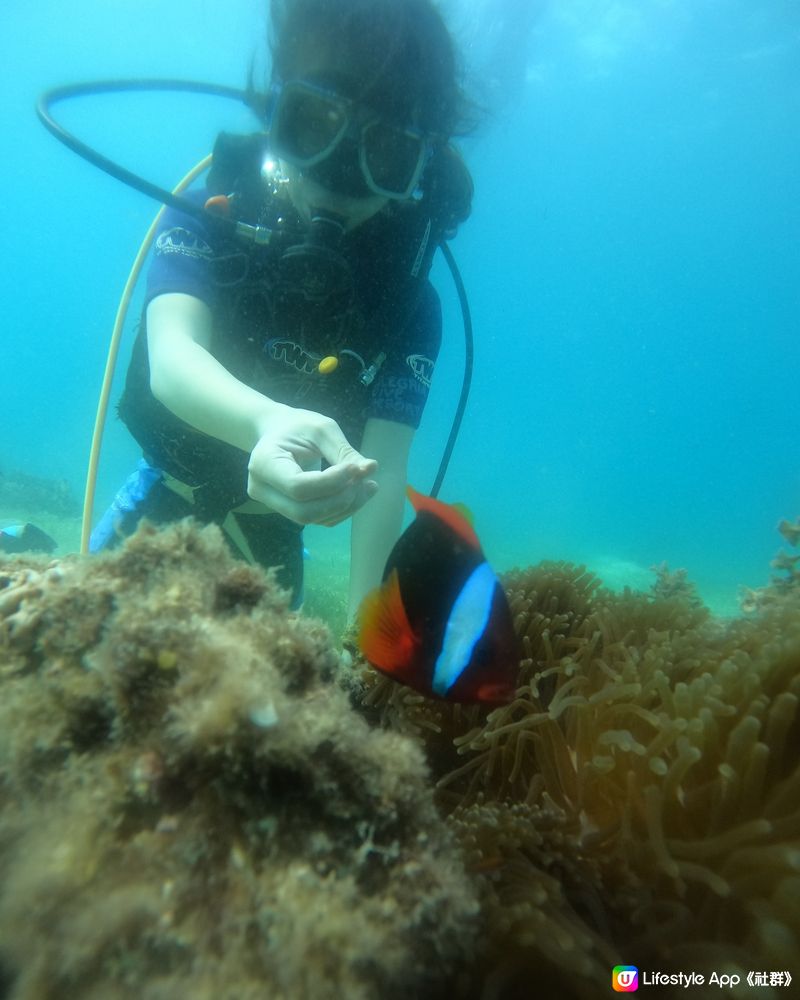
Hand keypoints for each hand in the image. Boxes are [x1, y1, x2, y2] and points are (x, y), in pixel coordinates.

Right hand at [247, 407, 377, 525]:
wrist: (279, 433)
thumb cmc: (298, 426)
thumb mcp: (321, 429)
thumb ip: (343, 451)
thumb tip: (371, 469)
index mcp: (263, 464)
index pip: (298, 487)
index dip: (331, 482)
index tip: (356, 468)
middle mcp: (262, 490)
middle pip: (304, 511)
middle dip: (340, 500)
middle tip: (365, 480)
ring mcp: (274, 505)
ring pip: (313, 518)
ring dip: (346, 506)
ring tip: (368, 484)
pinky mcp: (290, 511)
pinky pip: (319, 519)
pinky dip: (343, 509)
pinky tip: (358, 491)